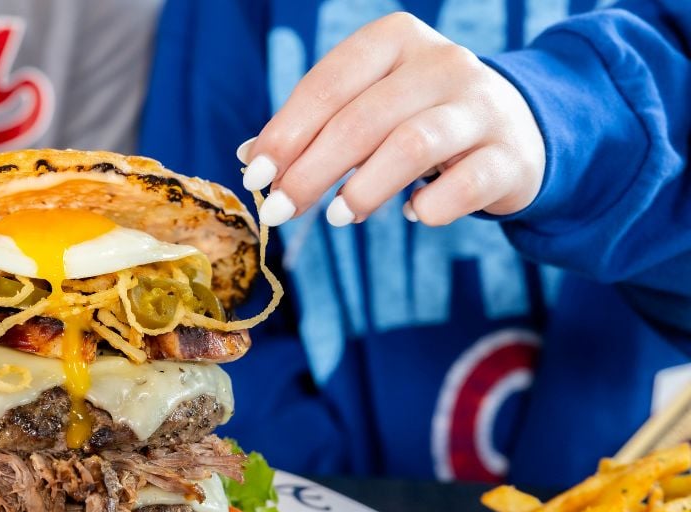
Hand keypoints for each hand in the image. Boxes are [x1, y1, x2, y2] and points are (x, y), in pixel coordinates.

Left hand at [239, 12, 544, 226]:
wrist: (518, 129)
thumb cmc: (420, 118)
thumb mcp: (367, 106)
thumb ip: (312, 127)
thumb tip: (249, 157)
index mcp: (395, 40)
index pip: (327, 84)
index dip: (284, 133)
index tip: (255, 176)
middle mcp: (442, 63)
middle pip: (361, 120)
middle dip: (311, 171)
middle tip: (280, 211)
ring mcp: (481, 106)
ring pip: (412, 146)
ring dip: (364, 189)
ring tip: (337, 216)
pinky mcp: (511, 155)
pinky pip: (465, 185)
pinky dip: (431, 207)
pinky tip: (416, 213)